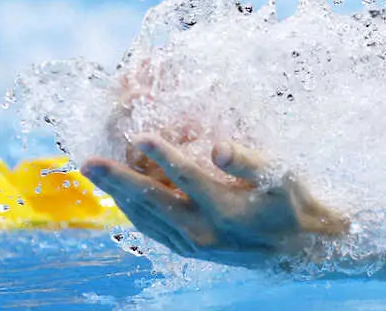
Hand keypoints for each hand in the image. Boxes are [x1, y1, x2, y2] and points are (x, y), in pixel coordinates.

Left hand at [81, 135, 348, 267]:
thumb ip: (248, 161)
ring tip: (96, 174)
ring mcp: (193, 244)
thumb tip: (217, 147)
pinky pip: (153, 229)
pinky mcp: (189, 250)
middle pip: (153, 201)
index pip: (186, 178)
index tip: (138, 136)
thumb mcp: (280, 176)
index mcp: (226, 209)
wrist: (296, 248)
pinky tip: (122, 196)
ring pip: (146, 217)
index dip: (162, 155)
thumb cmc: (290, 202)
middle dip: (118, 180)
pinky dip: (133, 211)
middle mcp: (204, 231)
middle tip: (88, 162)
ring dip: (119, 195)